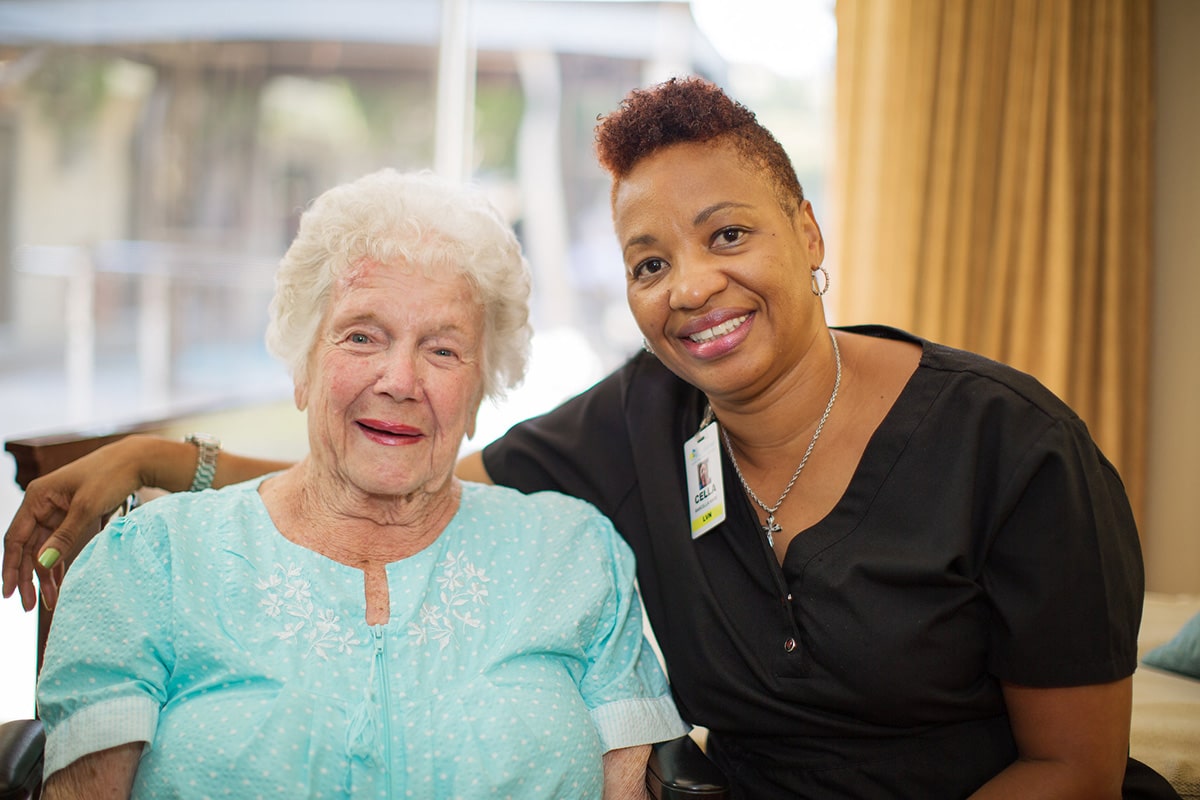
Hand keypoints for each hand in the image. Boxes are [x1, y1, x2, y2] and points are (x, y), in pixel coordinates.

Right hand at [2, 437, 146, 611]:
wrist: (137, 461)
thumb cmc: (111, 476)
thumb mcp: (87, 507)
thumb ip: (65, 536)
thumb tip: (43, 564)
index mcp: (37, 497)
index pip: (15, 538)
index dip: (11, 567)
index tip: (10, 592)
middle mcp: (42, 504)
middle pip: (28, 547)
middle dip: (28, 577)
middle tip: (31, 605)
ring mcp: (57, 511)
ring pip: (44, 549)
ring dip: (46, 574)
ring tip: (50, 600)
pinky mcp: (72, 517)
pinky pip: (59, 544)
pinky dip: (60, 562)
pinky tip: (59, 583)